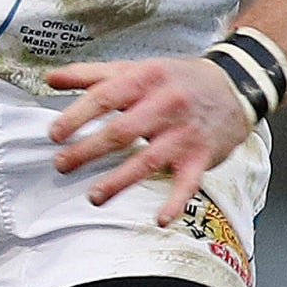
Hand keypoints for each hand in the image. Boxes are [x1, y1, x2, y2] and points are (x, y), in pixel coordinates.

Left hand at [46, 56, 254, 223]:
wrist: (235, 86)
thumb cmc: (177, 79)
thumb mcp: (136, 68)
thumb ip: (92, 74)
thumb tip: (51, 76)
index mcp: (145, 79)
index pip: (104, 97)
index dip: (76, 116)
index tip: (55, 134)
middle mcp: (165, 105)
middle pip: (121, 131)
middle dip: (88, 150)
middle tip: (62, 164)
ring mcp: (184, 133)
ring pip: (148, 160)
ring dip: (119, 180)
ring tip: (94, 196)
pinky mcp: (201, 157)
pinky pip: (188, 183)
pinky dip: (175, 202)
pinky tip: (160, 218)